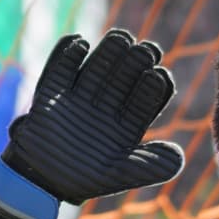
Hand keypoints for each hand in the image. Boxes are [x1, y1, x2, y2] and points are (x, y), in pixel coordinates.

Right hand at [0, 29, 184, 218]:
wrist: (39, 181)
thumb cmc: (84, 179)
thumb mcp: (119, 175)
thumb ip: (149, 166)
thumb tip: (179, 157)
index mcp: (128, 122)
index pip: (146, 98)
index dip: (154, 86)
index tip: (160, 75)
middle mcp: (107, 104)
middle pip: (125, 77)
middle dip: (136, 62)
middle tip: (146, 49)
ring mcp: (80, 96)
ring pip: (97, 67)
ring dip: (108, 52)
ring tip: (121, 37)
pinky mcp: (53, 92)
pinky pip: (60, 69)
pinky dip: (66, 54)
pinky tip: (79, 42)